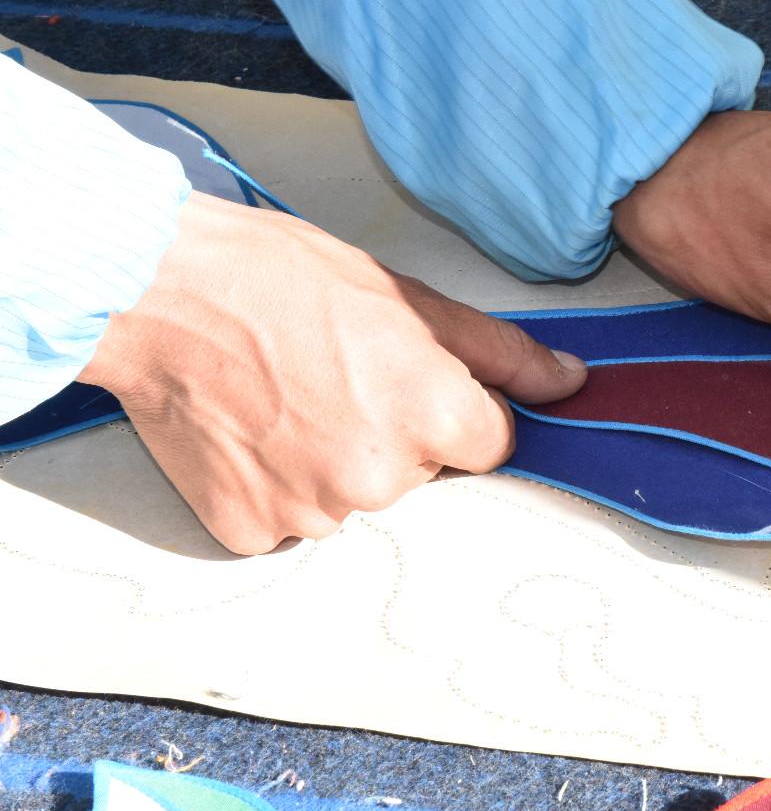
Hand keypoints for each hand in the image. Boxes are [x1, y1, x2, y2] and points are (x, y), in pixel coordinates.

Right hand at [81, 193, 586, 554]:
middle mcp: (383, 478)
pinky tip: (252, 430)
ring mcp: (314, 512)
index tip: (408, 378)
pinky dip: (275, 483)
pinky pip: (289, 518)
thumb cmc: (283, 279)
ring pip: (354, 497)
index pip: (492, 444)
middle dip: (394, 432)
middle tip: (334, 375)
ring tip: (284, 396)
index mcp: (435, 417)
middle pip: (422, 473)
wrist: (160, 292)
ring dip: (332, 460)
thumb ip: (503, 354)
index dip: (455, 407)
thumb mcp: (412, 298)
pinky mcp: (253, 531)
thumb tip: (569, 381)